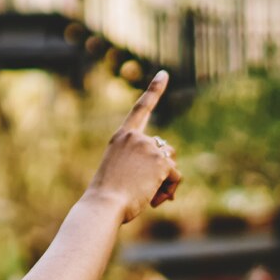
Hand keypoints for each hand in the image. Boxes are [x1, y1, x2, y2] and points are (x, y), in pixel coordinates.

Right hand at [84, 71, 180, 224]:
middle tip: (146, 190)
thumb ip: (142, 164)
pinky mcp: (161, 161)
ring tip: (148, 196)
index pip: (140, 109)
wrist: (103, 205)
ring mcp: (149, 148)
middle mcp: (136, 138)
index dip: (154, 90)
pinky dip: (169, 189)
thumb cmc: (107, 196)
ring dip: (166, 181)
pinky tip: (154, 199)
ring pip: (171, 163)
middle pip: (164, 148)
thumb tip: (174, 172)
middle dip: (162, 167)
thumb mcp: (120, 173)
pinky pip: (175, 176)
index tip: (164, 74)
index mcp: (121, 138)